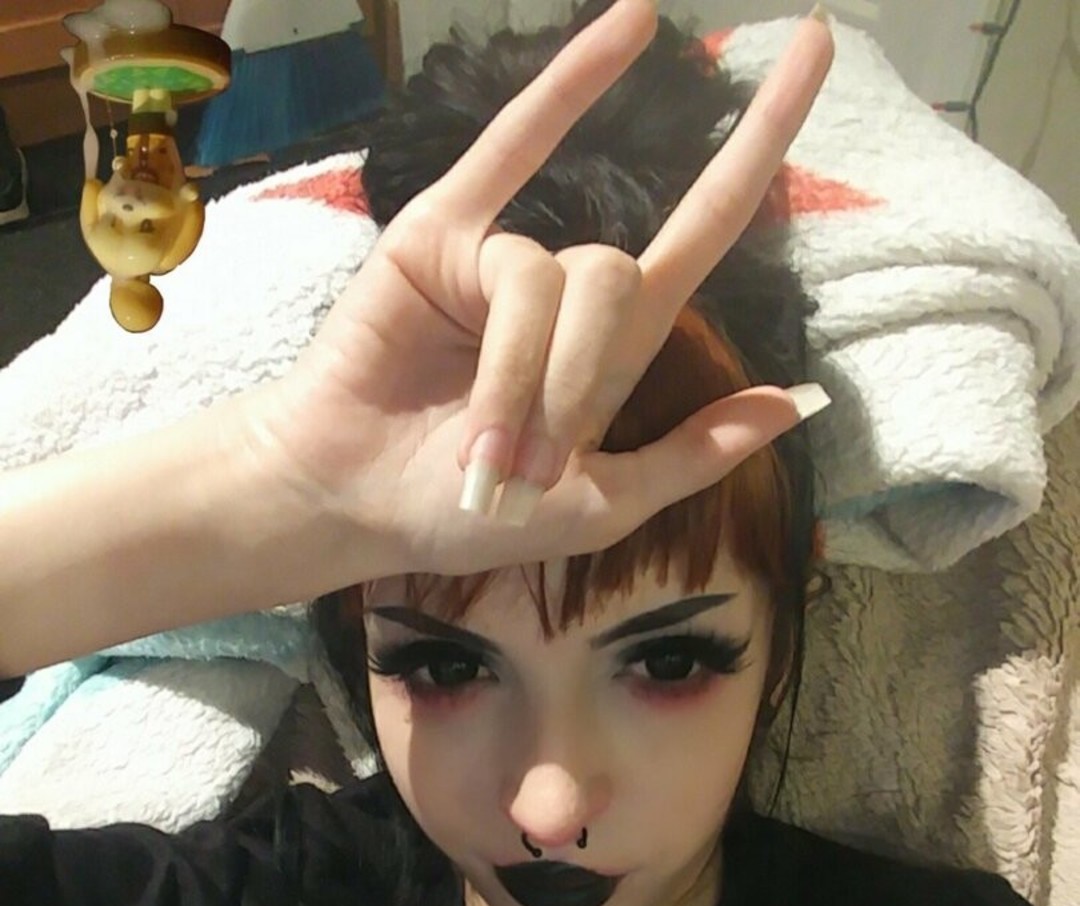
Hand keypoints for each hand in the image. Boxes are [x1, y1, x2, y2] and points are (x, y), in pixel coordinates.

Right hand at [250, 0, 833, 583]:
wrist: (357, 506)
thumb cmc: (470, 517)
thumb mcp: (602, 507)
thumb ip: (692, 456)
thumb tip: (795, 403)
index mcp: (616, 349)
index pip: (708, 230)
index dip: (763, 148)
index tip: (822, 46)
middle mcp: (568, 292)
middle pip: (617, 279)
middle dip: (574, 379)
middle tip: (526, 464)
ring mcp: (506, 258)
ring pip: (547, 273)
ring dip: (520, 375)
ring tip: (483, 447)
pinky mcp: (443, 235)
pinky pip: (510, 151)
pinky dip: (569, 87)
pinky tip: (635, 26)